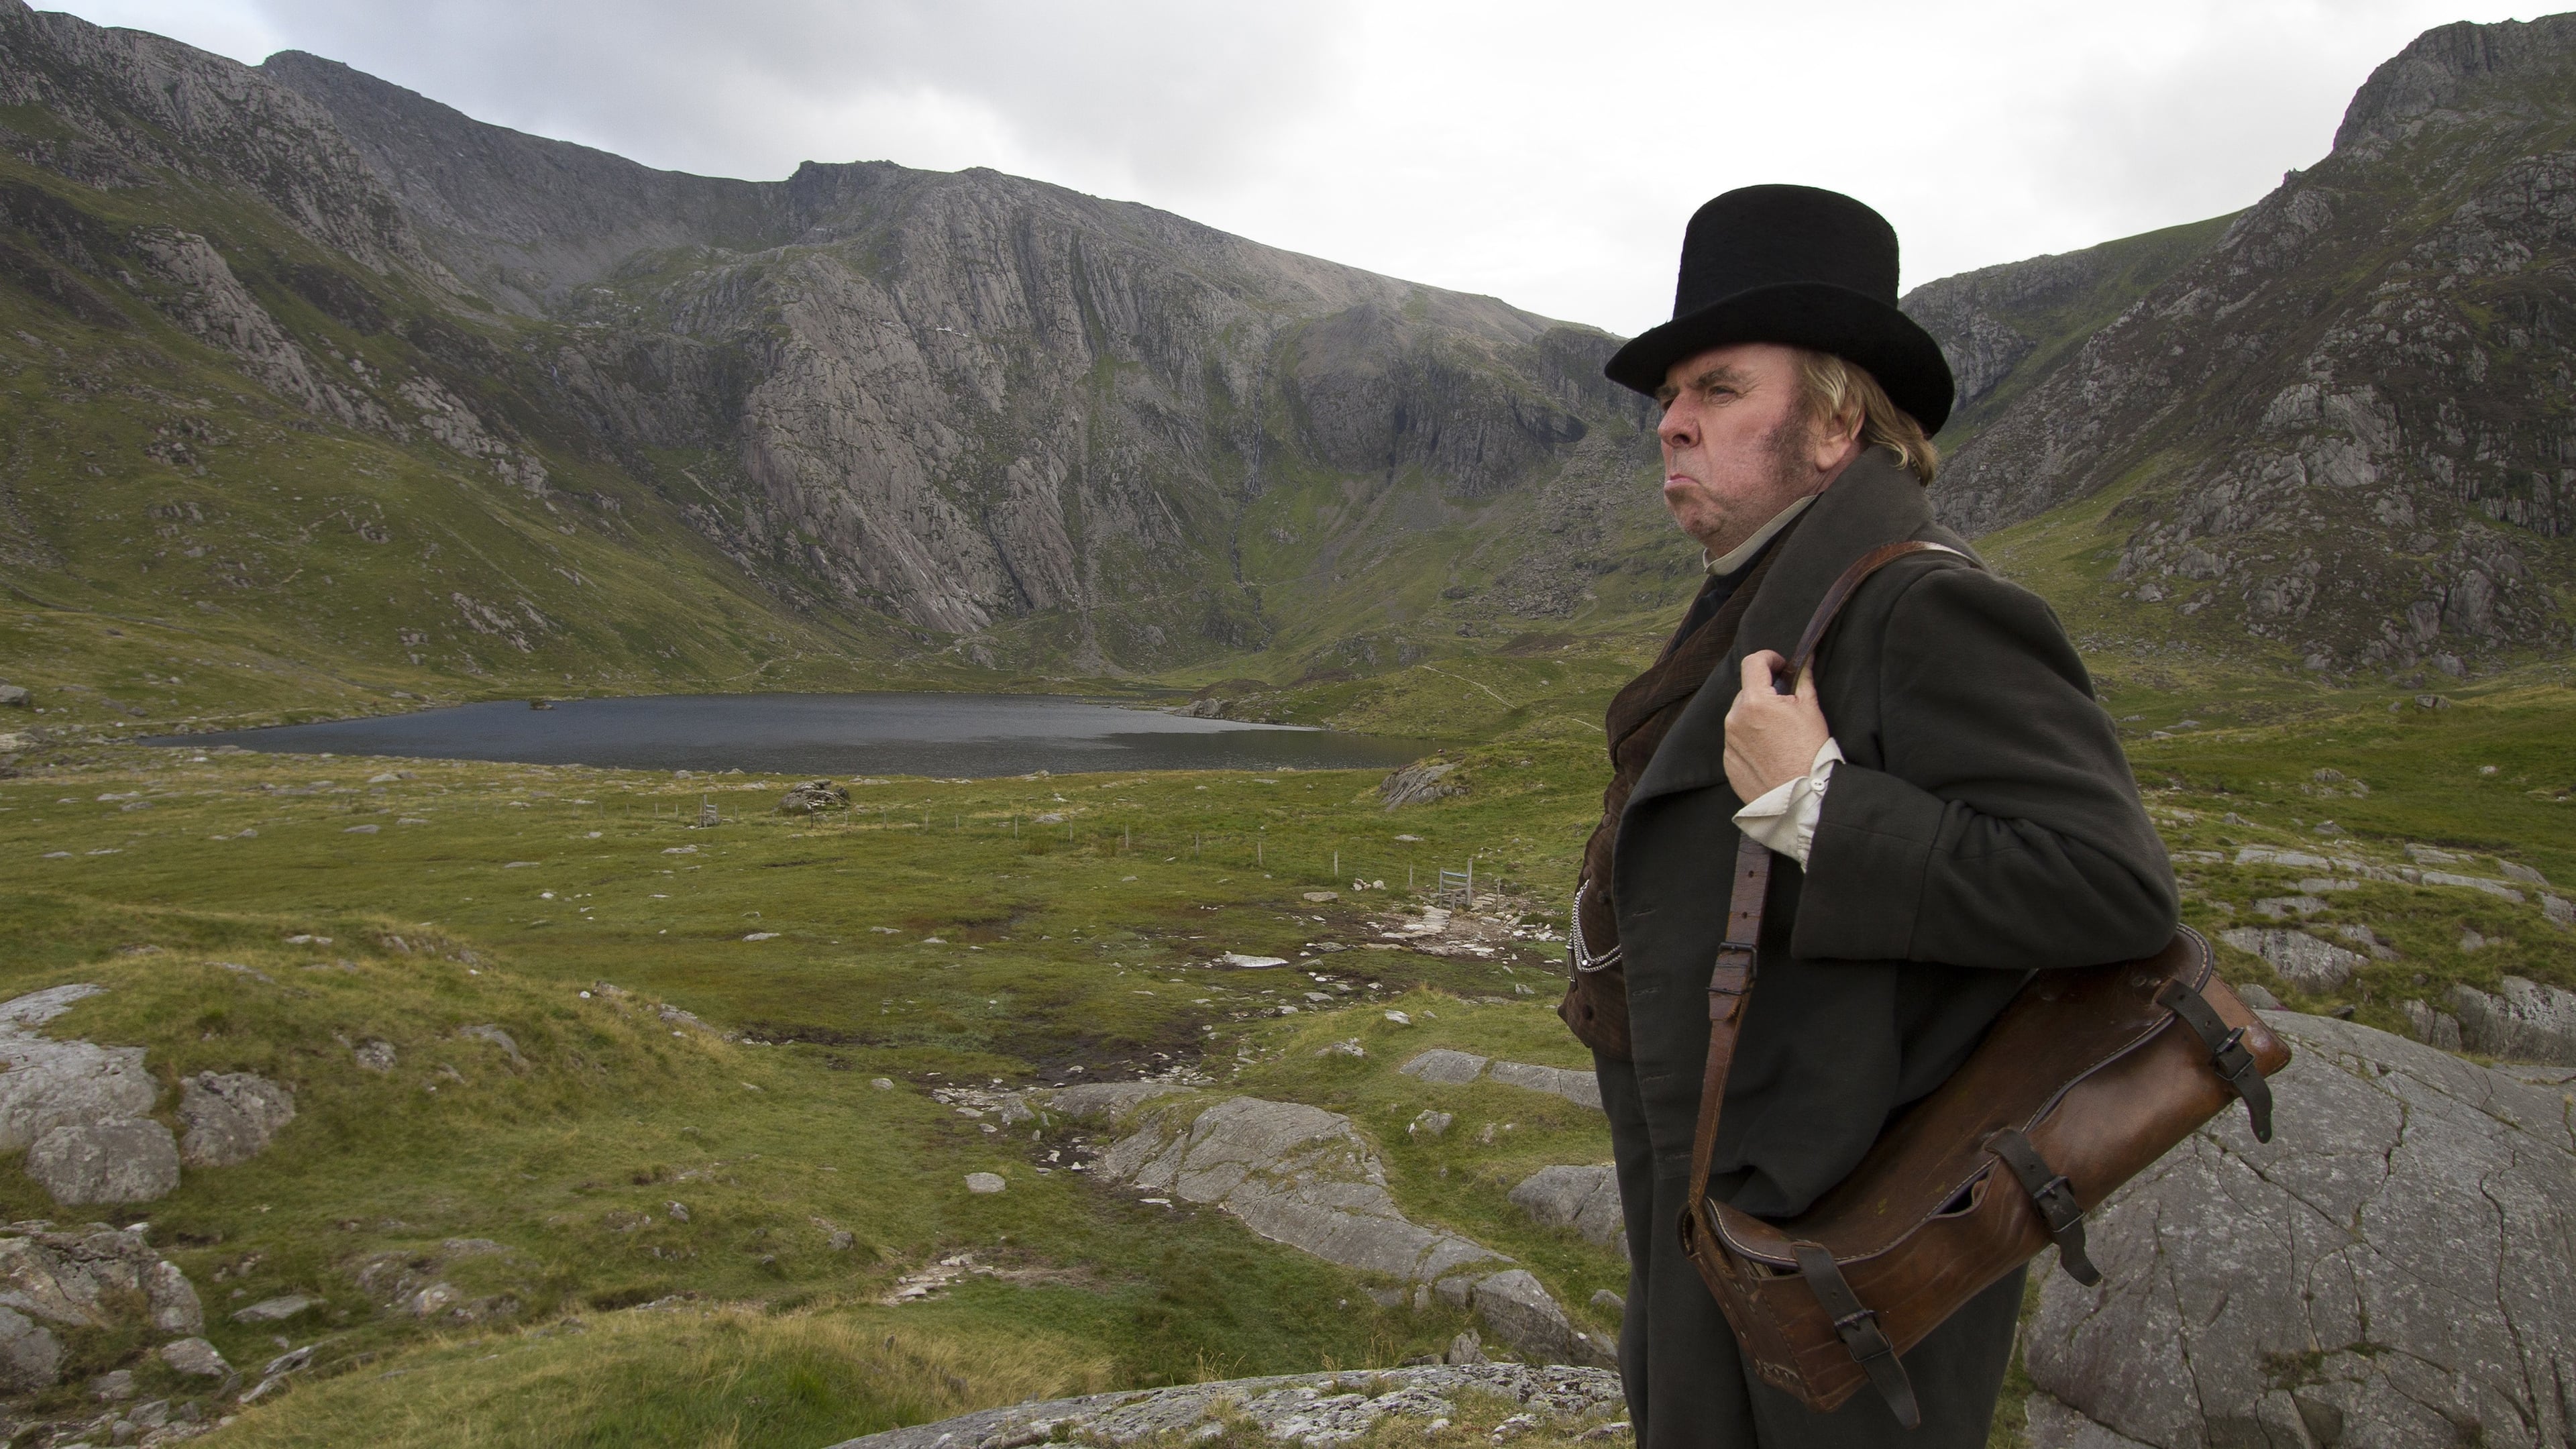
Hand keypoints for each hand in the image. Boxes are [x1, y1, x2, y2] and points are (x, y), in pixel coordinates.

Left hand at [1724, 650, 1829, 801]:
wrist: (1801, 797)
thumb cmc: (1810, 752)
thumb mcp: (1811, 709)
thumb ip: (1804, 679)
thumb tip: (1807, 659)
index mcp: (1755, 701)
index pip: (1752, 662)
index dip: (1769, 659)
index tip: (1781, 667)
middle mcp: (1734, 719)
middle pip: (1747, 691)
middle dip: (1765, 693)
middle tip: (1786, 708)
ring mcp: (1729, 742)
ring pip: (1740, 717)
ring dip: (1756, 717)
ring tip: (1779, 735)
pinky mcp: (1728, 762)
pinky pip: (1737, 741)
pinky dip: (1750, 739)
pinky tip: (1770, 752)